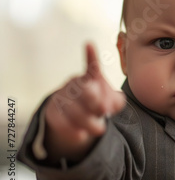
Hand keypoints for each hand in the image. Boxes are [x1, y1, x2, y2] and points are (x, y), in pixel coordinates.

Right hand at [44, 43, 124, 160]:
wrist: (76, 117)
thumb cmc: (98, 104)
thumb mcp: (112, 102)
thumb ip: (117, 101)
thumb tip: (109, 106)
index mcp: (90, 78)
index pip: (91, 66)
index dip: (91, 56)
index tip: (89, 44)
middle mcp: (74, 84)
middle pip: (83, 90)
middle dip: (94, 100)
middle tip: (104, 110)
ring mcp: (61, 96)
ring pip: (73, 109)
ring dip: (88, 121)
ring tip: (101, 129)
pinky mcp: (52, 111)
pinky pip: (60, 121)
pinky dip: (71, 130)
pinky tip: (81, 135)